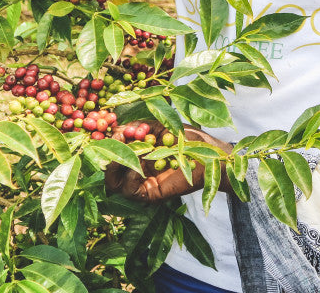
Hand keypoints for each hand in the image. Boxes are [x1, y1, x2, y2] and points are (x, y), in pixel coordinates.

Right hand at [104, 126, 231, 204]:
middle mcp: (136, 170)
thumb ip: (139, 126)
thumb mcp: (161, 127)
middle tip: (118, 138)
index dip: (109, 140)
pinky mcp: (151, 193)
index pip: (111, 151)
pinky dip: (129, 176)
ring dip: (116, 165)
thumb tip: (118, 128)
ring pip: (113, 182)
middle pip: (108, 169)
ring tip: (127, 151)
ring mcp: (143, 183)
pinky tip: (140, 164)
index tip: (116, 128)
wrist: (211, 155)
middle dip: (108, 152)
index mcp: (137, 153)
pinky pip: (129, 190)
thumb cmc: (189, 140)